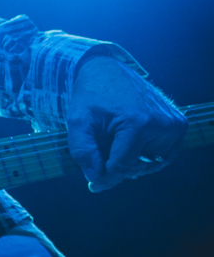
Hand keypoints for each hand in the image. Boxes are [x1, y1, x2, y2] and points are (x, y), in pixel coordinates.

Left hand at [66, 54, 186, 191]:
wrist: (108, 72)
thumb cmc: (91, 97)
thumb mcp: (78, 121)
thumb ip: (83, 151)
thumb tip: (97, 178)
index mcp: (139, 122)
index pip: (123, 165)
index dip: (105, 177)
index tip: (93, 185)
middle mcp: (164, 124)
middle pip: (137, 166)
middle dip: (116, 164)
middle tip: (102, 147)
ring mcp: (175, 125)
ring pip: (150, 163)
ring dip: (131, 159)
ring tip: (115, 138)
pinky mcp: (179, 125)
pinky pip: (161, 155)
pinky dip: (144, 153)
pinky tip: (130, 140)